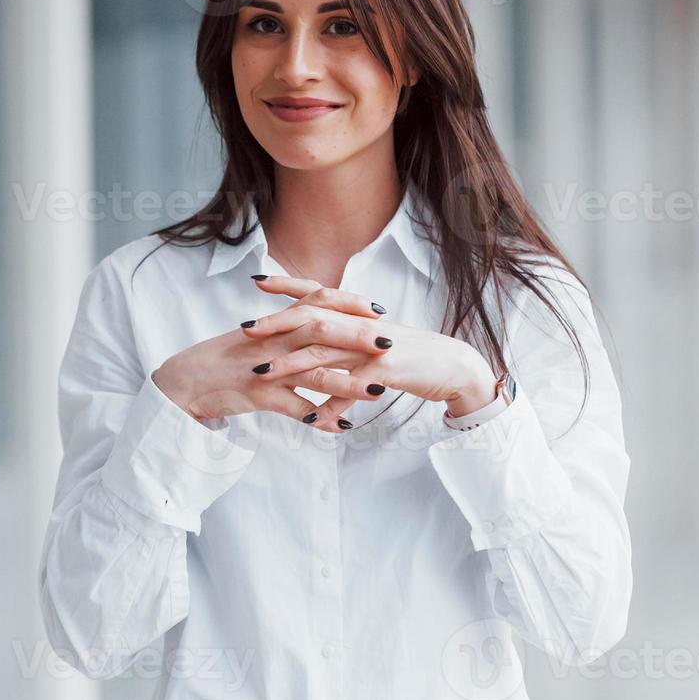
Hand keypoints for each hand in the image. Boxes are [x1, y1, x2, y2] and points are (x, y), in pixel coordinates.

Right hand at [150, 278, 388, 424]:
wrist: (185, 381)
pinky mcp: (258, 396)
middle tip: (390, 344)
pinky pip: (295, 408)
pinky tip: (342, 428)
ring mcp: (266, 368)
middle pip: (321, 331)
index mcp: (275, 322)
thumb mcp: (256, 335)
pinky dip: (320, 419)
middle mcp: (272, 340)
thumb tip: (318, 320)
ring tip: (379, 391)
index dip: (348, 303)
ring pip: (314, 372)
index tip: (377, 309)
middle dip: (358, 337)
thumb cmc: (223, 358)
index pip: (316, 301)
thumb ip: (287, 326)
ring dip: (350, 382)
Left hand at [241, 274, 498, 429]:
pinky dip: (331, 404)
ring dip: (291, 364)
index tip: (257, 281)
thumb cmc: (411, 354)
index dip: (287, 284)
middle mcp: (361, 324)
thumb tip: (318, 338)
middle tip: (246, 329)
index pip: (317, 291)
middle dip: (276, 323)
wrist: (453, 366)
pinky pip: (351, 389)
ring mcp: (373, 347)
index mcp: (357, 314)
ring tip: (263, 374)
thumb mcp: (374, 340)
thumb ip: (345, 337)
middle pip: (312, 318)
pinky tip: (312, 418)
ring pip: (325, 352)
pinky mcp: (385, 372)